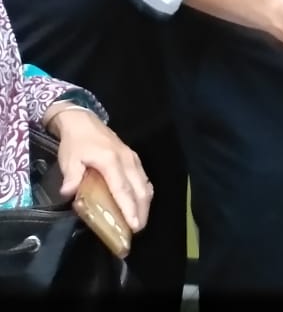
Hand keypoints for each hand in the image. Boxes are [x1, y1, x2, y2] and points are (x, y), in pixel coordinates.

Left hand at [49, 106, 151, 231]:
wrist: (84, 122)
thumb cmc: (76, 143)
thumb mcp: (69, 159)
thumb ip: (71, 176)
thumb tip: (68, 194)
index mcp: (111, 161)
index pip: (123, 189)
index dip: (129, 208)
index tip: (133, 224)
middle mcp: (127, 160)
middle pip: (140, 189)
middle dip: (141, 210)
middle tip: (138, 229)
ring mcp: (133, 159)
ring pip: (145, 184)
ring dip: (145, 203)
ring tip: (140, 220)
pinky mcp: (134, 158)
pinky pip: (144, 178)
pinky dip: (145, 193)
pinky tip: (141, 203)